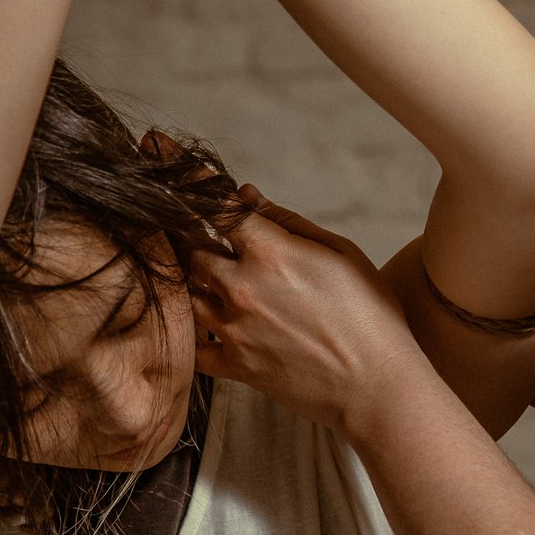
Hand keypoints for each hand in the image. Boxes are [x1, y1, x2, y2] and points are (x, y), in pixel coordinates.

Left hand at [190, 185, 424, 437]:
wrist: (378, 387)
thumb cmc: (372, 317)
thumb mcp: (342, 254)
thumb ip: (288, 221)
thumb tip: (245, 196)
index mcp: (271, 252)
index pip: (212, 202)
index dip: (181, 170)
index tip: (156, 146)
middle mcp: (241, 288)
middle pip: (188, 246)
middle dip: (187, 230)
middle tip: (189, 222)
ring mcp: (233, 329)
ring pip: (184, 291)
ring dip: (191, 277)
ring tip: (205, 272)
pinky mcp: (234, 366)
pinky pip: (193, 344)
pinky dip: (192, 329)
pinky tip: (204, 320)